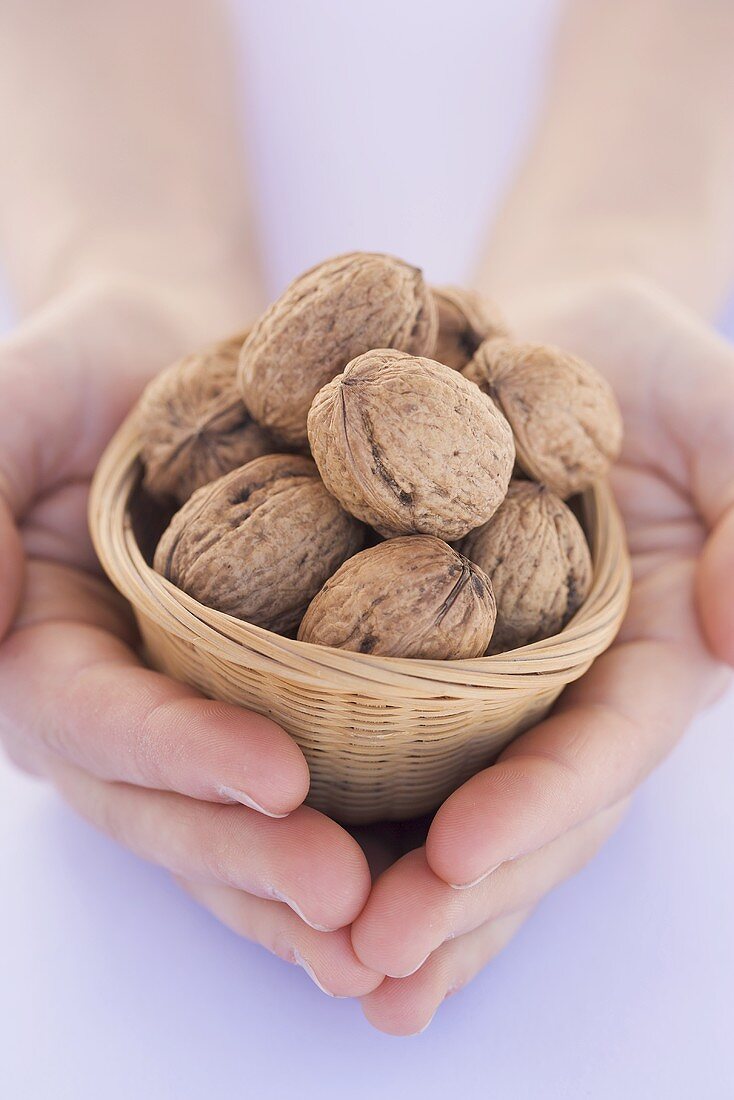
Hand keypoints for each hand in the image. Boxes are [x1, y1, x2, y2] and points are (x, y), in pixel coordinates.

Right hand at [0, 276, 379, 998]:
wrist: (183, 361)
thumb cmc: (88, 373)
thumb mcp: (13, 405)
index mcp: (44, 656)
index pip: (98, 721)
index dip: (178, 754)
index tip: (277, 775)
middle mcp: (119, 712)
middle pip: (172, 807)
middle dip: (252, 858)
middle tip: (347, 900)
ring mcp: (194, 721)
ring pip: (238, 827)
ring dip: (305, 890)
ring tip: (392, 937)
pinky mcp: (270, 712)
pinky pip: (311, 788)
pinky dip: (361, 838)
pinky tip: (431, 880)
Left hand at [350, 275, 733, 1032]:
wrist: (530, 333)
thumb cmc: (642, 362)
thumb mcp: (721, 414)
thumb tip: (733, 630)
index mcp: (648, 652)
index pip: (604, 749)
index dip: (541, 806)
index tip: (458, 857)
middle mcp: (565, 690)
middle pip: (521, 813)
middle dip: (457, 895)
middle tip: (373, 959)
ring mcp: (485, 685)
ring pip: (447, 808)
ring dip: (394, 891)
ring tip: (329, 967)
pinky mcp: (409, 660)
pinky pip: (374, 747)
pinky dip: (340, 817)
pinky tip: (284, 876)